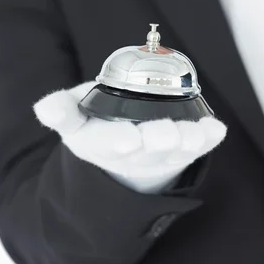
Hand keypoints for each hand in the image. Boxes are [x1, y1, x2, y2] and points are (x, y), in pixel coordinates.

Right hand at [33, 82, 226, 192]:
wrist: (123, 145)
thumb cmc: (96, 121)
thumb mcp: (73, 115)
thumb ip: (61, 111)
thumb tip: (46, 108)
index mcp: (99, 144)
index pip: (105, 144)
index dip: (116, 142)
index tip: (127, 140)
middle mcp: (131, 155)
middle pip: (146, 151)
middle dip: (157, 143)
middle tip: (167, 135)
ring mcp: (159, 155)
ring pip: (175, 152)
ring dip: (188, 143)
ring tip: (196, 133)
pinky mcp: (182, 150)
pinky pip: (198, 147)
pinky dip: (208, 139)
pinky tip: (216, 129)